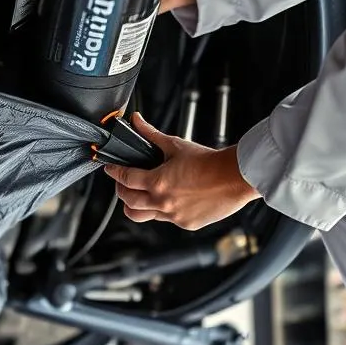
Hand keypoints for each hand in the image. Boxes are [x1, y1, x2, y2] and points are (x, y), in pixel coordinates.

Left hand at [103, 113, 259, 230]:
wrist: (235, 177)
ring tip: (139, 196)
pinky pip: (166, 220)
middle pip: (128, 202)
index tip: (110, 169)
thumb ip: (152, 135)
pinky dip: (163, 211)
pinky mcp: (186, 224)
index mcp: (157, 182)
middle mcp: (162, 202)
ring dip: (137, 206)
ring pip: (143, 216)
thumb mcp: (176, 145)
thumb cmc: (209, 162)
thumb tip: (137, 120)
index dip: (114, 172)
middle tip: (122, 183)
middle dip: (121, 191)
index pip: (125, 179)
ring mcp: (174, 216)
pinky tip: (168, 200)